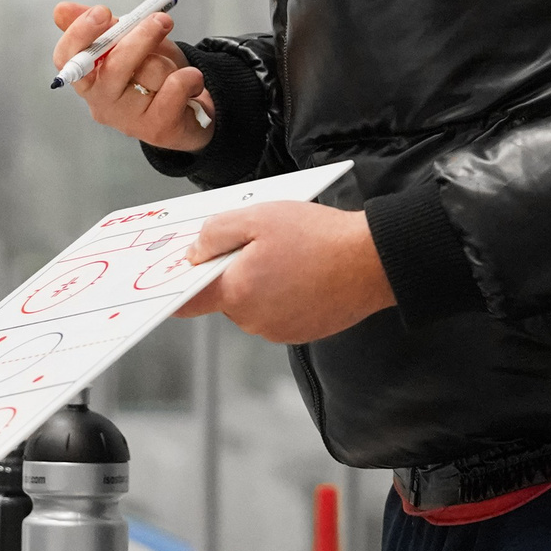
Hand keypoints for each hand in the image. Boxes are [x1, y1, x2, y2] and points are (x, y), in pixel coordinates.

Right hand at [50, 2, 214, 152]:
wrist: (189, 108)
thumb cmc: (153, 73)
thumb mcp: (130, 42)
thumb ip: (104, 26)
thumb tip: (61, 10)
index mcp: (89, 78)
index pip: (66, 59)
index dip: (79, 34)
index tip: (103, 12)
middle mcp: (102, 102)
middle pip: (113, 67)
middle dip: (140, 38)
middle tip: (160, 19)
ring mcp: (127, 119)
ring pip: (149, 73)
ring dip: (168, 62)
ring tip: (172, 69)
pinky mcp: (157, 129)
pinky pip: (174, 88)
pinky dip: (189, 76)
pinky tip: (191, 81)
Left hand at [174, 201, 395, 342]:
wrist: (371, 261)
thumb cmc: (318, 236)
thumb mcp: (257, 218)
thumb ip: (215, 234)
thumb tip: (195, 251)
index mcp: (237, 293)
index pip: (188, 301)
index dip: (180, 284)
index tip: (179, 270)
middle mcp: (254, 320)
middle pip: (226, 297)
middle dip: (233, 271)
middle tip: (256, 243)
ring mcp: (279, 331)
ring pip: (253, 303)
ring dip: (260, 281)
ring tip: (288, 255)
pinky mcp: (302, 332)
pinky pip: (278, 311)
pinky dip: (283, 293)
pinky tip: (303, 271)